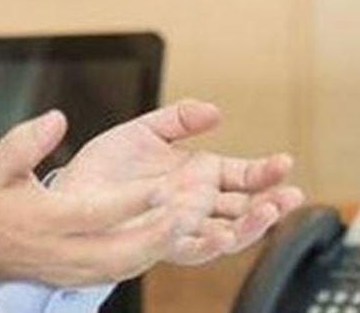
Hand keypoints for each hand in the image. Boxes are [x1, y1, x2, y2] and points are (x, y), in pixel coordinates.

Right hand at [0, 110, 207, 286]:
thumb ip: (27, 140)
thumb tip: (59, 119)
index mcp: (44, 220)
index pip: (96, 212)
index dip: (133, 201)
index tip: (165, 185)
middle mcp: (64, 251)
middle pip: (123, 251)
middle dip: (163, 233)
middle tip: (196, 212)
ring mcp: (76, 270)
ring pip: (130, 265)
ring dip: (164, 246)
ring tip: (196, 221)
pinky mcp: (83, 277)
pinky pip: (125, 270)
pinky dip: (152, 254)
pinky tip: (173, 235)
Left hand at [52, 100, 304, 265]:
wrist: (69, 192)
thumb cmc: (106, 166)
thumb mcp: (144, 131)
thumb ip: (179, 119)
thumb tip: (214, 111)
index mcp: (198, 176)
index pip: (242, 176)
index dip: (265, 172)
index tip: (283, 162)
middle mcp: (195, 204)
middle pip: (244, 209)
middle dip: (270, 204)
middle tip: (290, 195)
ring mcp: (179, 225)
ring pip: (226, 233)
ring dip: (249, 226)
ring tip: (266, 213)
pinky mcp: (158, 241)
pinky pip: (189, 249)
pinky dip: (208, 243)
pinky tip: (221, 234)